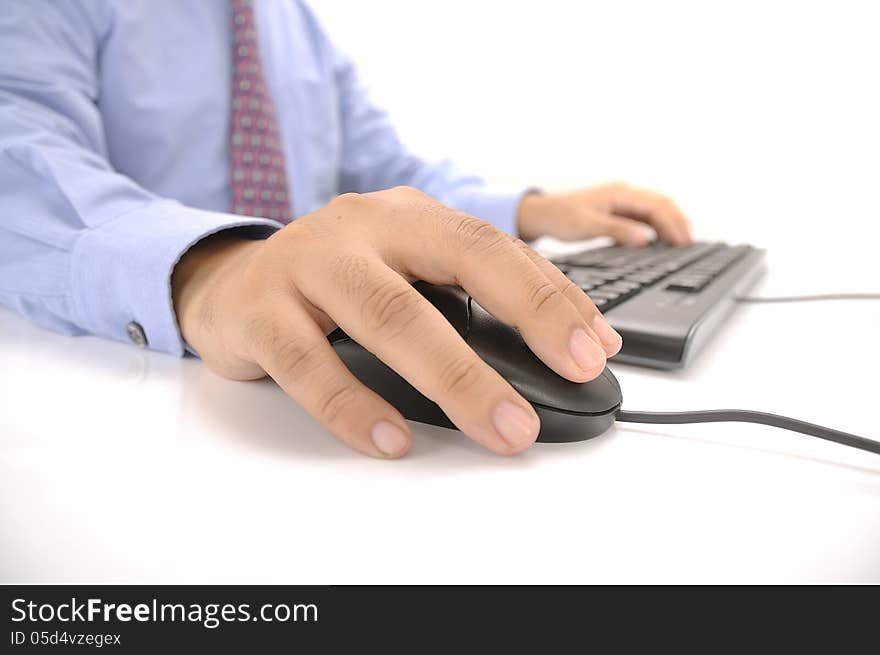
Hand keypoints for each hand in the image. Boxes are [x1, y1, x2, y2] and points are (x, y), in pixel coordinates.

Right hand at [173, 187, 621, 458]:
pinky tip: (391, 441)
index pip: (494, 245)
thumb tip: (546, 352)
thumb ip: (458, 296)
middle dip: (527, 316)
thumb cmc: (333, 282)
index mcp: (407, 216)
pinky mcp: (258, 312)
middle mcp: (362, 228)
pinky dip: (353, 407)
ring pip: (389, 315)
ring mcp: (307, 264)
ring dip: (456, 378)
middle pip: (457, 259)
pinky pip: (308, 364)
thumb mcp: (399, 269)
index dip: (550, 293)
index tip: (596, 344)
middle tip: (574, 370)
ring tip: (503, 428)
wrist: (229, 282)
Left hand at [516, 182, 691, 245]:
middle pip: (661, 204)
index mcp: (619, 193)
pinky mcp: (618, 210)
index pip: (655, 206)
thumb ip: (617, 231)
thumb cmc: (560, 217)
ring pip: (655, 209)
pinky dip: (658, 226)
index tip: (683, 243)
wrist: (541, 213)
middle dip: (677, 222)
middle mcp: (624, 193)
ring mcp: (622, 200)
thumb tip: (645, 240)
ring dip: (670, 223)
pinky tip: (662, 240)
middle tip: (689, 244)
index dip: (672, 224)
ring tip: (682, 243)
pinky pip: (645, 215)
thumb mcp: (587, 226)